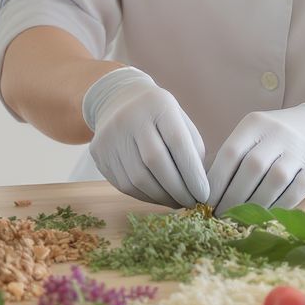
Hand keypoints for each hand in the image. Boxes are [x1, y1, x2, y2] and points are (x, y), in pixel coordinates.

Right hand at [82, 66, 209, 207]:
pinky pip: (124, 184)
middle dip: (177, 190)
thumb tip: (199, 188)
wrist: (118, 100)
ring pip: (138, 179)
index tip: (204, 194)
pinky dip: (145, 196)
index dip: (192, 173)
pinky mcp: (99, 153)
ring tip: (177, 202)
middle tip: (192, 204)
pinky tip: (158, 197)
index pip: (177, 142)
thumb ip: (192, 150)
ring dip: (161, 197)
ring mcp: (110, 135)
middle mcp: (130, 117)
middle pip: (155, 162)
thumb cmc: (159, 116)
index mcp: (157, 104)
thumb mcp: (179, 120)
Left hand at [206, 100, 304, 216]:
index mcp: (255, 123)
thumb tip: (207, 189)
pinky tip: (264, 217)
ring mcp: (298, 150)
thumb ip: (235, 155)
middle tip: (220, 215)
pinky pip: (294, 193)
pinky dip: (276, 208)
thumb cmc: (276, 137)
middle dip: (232, 197)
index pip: (230, 153)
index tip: (205, 201)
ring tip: (239, 219)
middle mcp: (277, 133)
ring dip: (253, 205)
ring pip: (273, 181)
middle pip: (251, 168)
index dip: (216, 180)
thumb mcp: (254, 134)